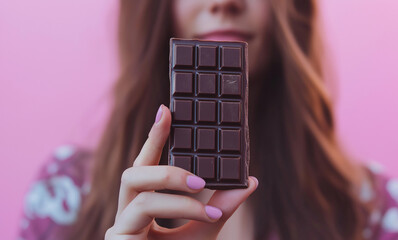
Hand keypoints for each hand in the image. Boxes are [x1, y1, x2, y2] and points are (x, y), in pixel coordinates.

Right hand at [105, 105, 257, 239]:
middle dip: (162, 160)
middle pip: (133, 172)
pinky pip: (144, 213)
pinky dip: (180, 209)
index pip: (147, 165)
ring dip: (175, 189)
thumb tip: (249, 179)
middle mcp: (128, 212)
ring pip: (138, 189)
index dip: (154, 137)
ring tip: (204, 194)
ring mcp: (119, 228)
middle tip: (199, 173)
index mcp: (145, 205)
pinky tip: (207, 215)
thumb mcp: (205, 230)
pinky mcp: (117, 239)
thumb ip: (222, 205)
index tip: (166, 109)